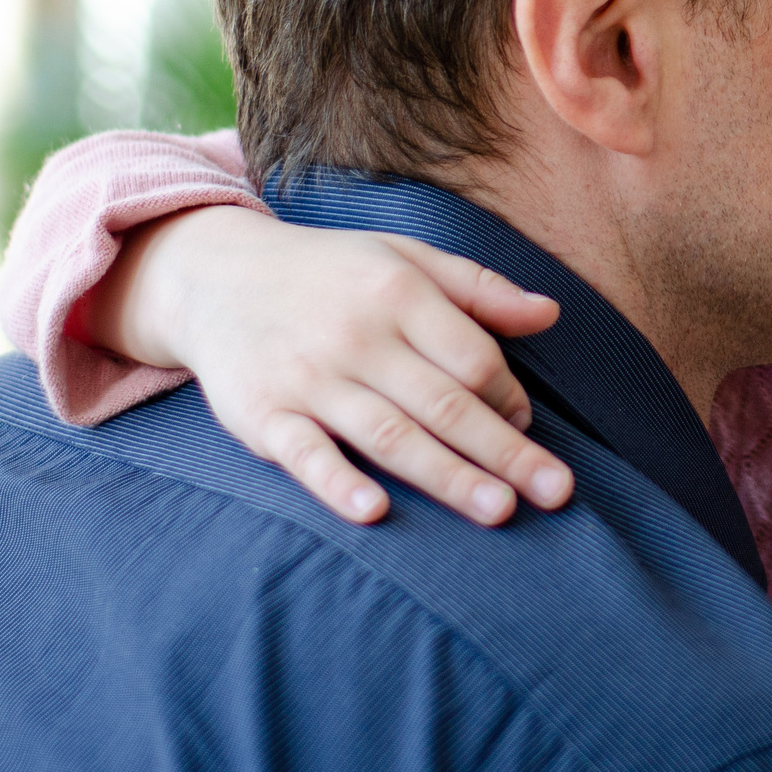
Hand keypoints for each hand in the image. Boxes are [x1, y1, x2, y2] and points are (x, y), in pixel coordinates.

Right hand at [90, 206, 573, 526]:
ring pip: (389, 435)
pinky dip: (336, 483)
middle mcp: (358, 336)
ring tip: (498, 510)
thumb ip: (479, 290)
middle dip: (503, 451)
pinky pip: (304, 454)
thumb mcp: (406, 259)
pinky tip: (374, 512)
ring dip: (446, 475)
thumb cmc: (332, 273)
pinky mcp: (262, 415)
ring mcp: (308, 378)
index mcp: (400, 293)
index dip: (509, 397)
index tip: (527, 428)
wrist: (216, 276)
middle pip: (444, 403)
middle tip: (554, 492)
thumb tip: (552, 314)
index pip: (473, 357)